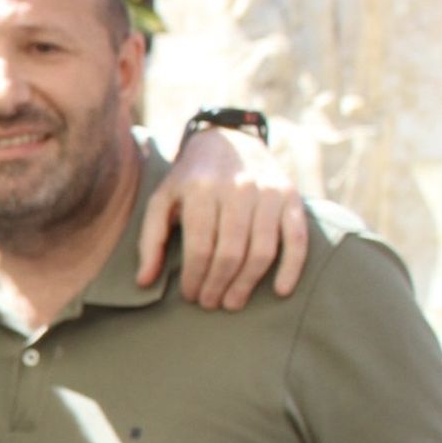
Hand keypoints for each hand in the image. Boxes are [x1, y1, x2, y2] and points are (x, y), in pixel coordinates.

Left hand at [136, 127, 308, 309]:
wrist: (228, 139)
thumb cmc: (190, 179)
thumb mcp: (162, 200)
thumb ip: (151, 240)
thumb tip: (144, 281)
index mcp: (200, 190)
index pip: (199, 247)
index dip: (194, 278)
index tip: (190, 296)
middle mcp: (237, 189)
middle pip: (230, 253)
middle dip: (218, 285)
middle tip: (210, 303)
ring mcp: (268, 192)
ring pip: (262, 250)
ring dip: (247, 284)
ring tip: (233, 302)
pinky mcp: (291, 196)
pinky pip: (297, 237)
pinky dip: (291, 266)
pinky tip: (279, 291)